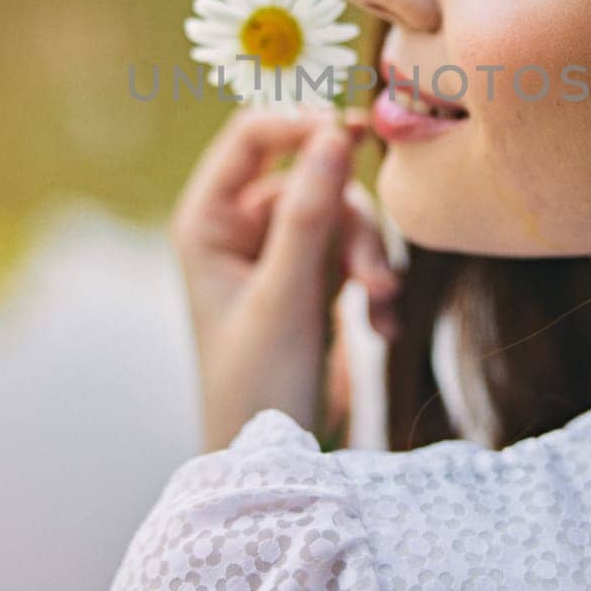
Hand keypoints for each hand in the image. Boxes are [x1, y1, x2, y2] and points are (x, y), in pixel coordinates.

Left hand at [170, 105, 400, 450]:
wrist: (277, 465)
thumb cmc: (258, 386)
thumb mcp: (285, 296)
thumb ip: (309, 213)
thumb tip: (333, 132)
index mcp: (207, 221)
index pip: (253, 135)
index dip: (303, 124)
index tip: (356, 131)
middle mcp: (239, 229)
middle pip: (311, 176)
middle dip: (350, 220)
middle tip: (375, 275)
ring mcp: (279, 253)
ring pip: (342, 213)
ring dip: (370, 256)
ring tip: (382, 306)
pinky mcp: (313, 279)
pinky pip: (356, 250)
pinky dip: (375, 282)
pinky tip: (383, 326)